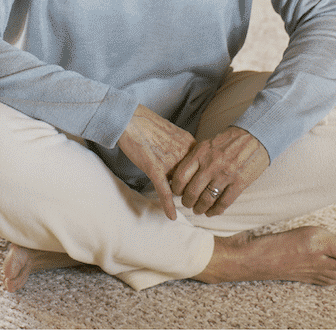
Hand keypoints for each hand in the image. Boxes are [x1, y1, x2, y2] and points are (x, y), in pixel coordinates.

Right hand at [118, 104, 195, 219]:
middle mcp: (184, 153)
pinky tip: (172, 216)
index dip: (202, 180)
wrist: (129, 119)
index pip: (203, 168)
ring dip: (184, 198)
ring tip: (189, 208)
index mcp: (190, 144)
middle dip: (195, 192)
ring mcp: (170, 162)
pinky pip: (165, 191)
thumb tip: (186, 162)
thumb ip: (183, 148)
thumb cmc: (147, 124)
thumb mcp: (173, 133)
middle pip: (195, 180)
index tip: (205, 188)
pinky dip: (168, 205)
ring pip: (181, 187)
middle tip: (196, 201)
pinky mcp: (155, 168)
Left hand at [170, 126, 269, 216]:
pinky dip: (216, 210)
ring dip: (200, 208)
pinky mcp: (240, 182)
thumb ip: (195, 159)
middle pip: (192, 191)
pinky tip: (212, 212)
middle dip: (187, 202)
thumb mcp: (208, 144)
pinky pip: (224, 202)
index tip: (177, 192)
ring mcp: (226, 174)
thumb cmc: (228, 141)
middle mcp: (211, 164)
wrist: (255, 136)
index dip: (176, 188)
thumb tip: (182, 176)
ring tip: (199, 210)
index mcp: (201, 153)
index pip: (181, 176)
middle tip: (187, 204)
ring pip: (207, 199)